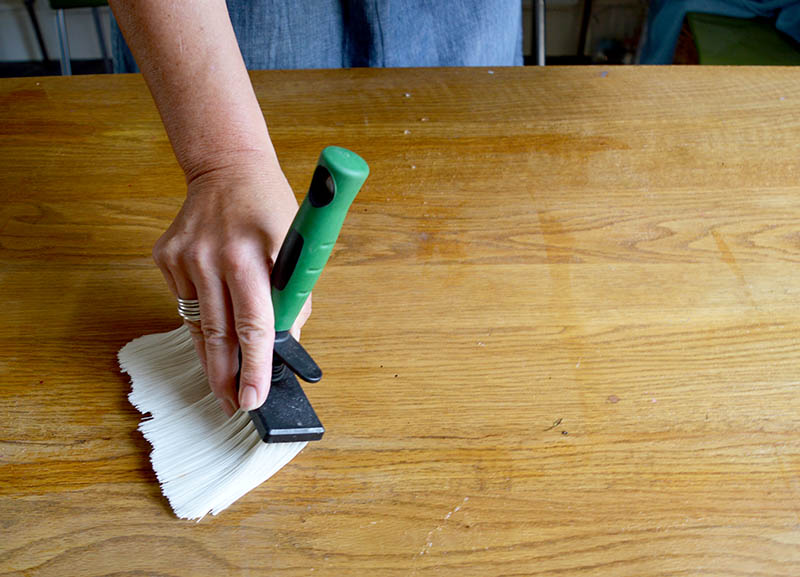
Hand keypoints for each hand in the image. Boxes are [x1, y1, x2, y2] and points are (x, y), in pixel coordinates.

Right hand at [153, 154, 310, 415]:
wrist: (227, 167)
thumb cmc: (270, 207)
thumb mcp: (296, 247)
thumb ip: (293, 298)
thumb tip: (285, 345)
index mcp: (248, 257)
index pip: (254, 326)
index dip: (255, 368)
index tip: (252, 399)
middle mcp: (209, 259)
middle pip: (218, 335)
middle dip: (225, 378)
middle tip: (232, 406)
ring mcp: (182, 258)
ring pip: (197, 325)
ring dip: (211, 358)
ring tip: (222, 385)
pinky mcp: (165, 257)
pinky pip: (185, 302)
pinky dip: (201, 321)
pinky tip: (212, 330)